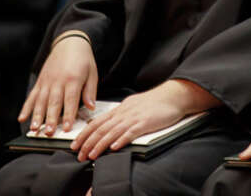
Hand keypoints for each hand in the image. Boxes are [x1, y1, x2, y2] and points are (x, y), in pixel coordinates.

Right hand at [19, 35, 97, 135]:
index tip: (68, 128)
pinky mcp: (40, 81)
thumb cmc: (83, 59)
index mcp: (73, 80)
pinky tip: (22, 118)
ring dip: (36, 116)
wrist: (69, 43)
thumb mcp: (92, 73)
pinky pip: (32, 96)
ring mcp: (47, 81)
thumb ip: (90, 91)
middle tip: (49, 133)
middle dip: (50, 119)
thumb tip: (90, 108)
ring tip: (34, 129)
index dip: (69, 115)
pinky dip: (26, 108)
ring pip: (40, 101)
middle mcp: (58, 81)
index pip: (71, 101)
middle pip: (53, 103)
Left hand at [71, 79, 214, 160]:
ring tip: (90, 155)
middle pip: (101, 128)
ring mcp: (134, 117)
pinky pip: (130, 132)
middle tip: (78, 154)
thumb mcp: (135, 105)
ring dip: (99, 145)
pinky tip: (114, 148)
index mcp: (121, 108)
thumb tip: (111, 124)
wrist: (174, 95)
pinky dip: (120, 141)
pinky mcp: (145, 123)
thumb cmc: (157, 101)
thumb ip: (122, 114)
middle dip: (87, 142)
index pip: (98, 122)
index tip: (75, 144)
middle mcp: (125, 113)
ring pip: (112, 132)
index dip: (84, 133)